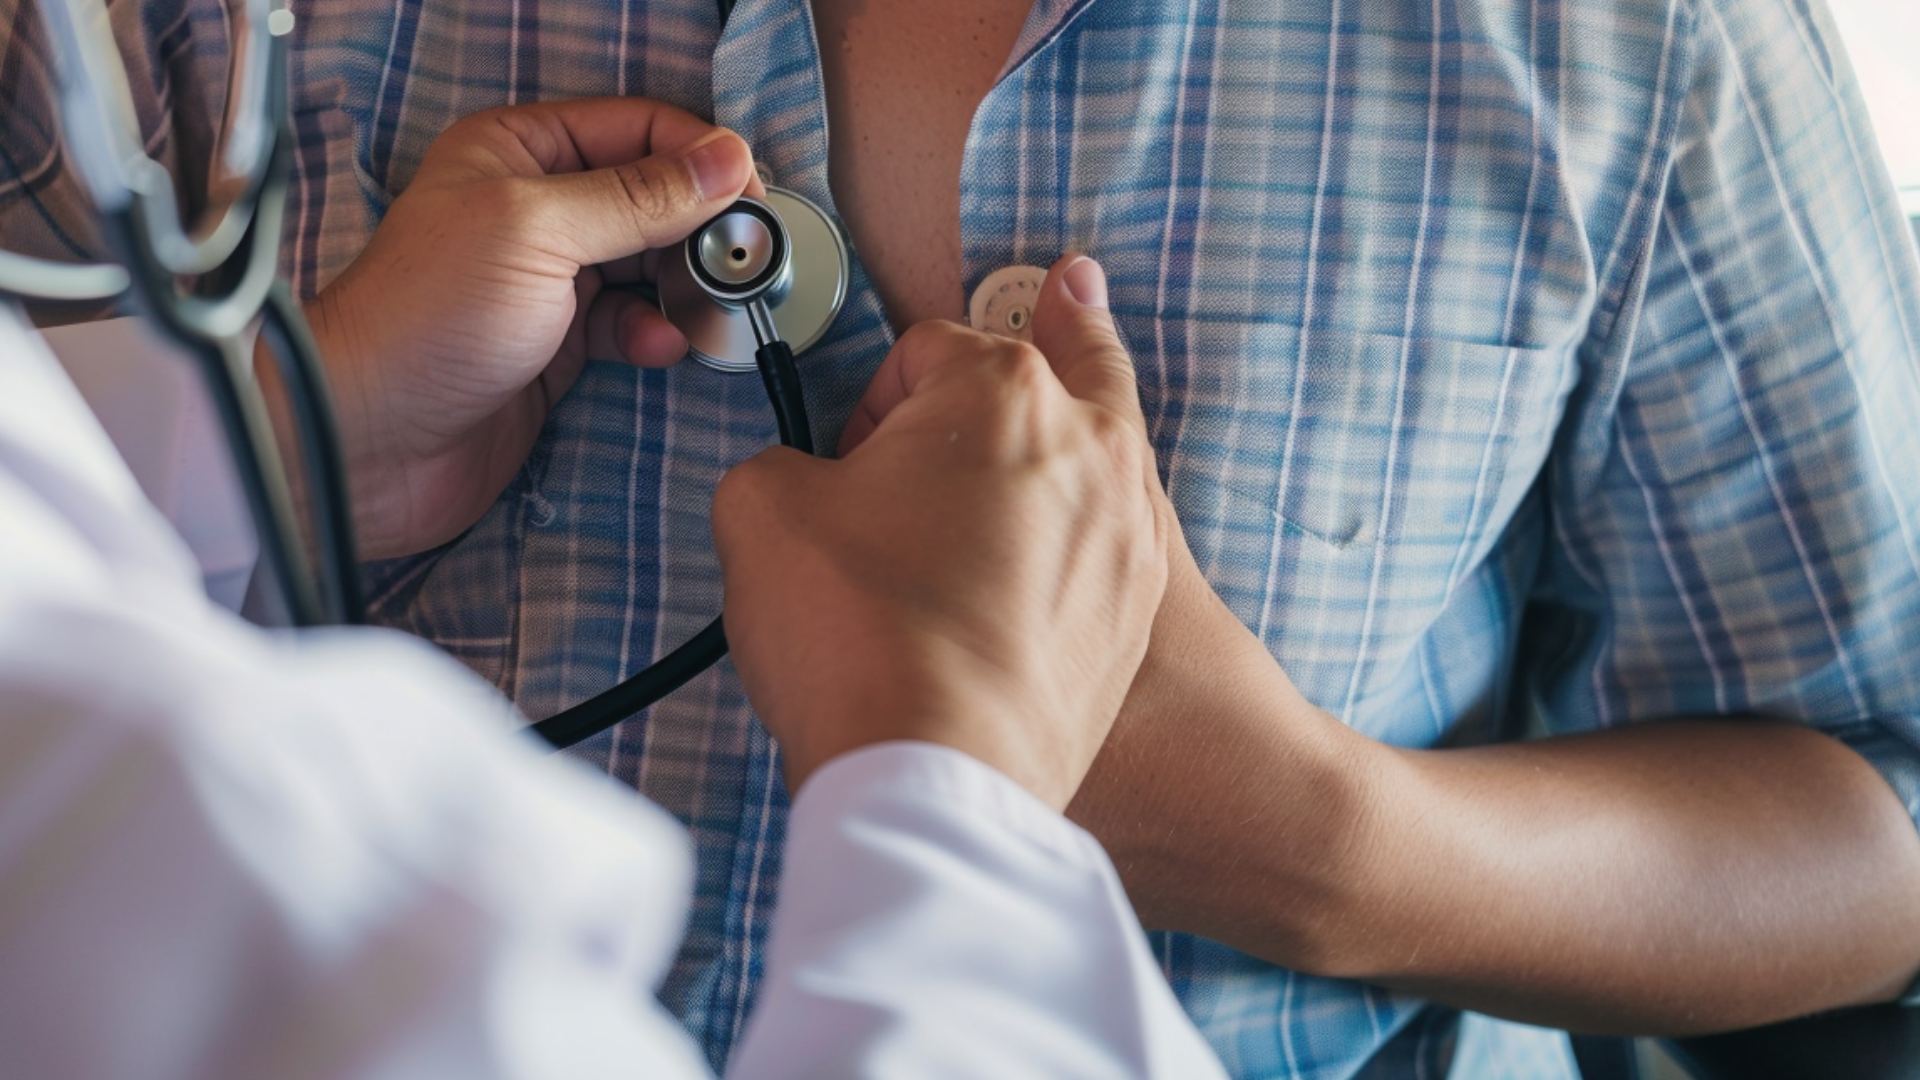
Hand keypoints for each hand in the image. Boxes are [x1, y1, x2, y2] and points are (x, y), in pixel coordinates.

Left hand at [302, 98, 760, 557]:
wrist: (369, 440)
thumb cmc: (425, 320)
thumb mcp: (539, 231)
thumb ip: (638, 194)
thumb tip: (724, 161)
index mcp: (519, 151)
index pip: (636, 127)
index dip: (698, 156)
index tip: (750, 195)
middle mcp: (537, 208)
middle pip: (652, 196)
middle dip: (700, 226)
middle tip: (741, 257)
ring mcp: (550, 279)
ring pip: (650, 264)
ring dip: (686, 284)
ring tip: (706, 304)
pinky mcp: (559, 346)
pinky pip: (632, 326)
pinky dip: (656, 334)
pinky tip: (661, 346)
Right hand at [712, 256, 1168, 809]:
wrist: (937, 772)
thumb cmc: (860, 636)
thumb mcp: (761, 510)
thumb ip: (782, 460)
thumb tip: (808, 483)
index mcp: (998, 391)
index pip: (926, 350)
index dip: (870, 400)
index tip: (847, 457)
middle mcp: (1088, 444)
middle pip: (1067, 358)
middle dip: (1051, 328)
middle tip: (1068, 285)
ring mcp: (1126, 530)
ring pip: (1113, 436)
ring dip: (1090, 404)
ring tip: (1096, 361)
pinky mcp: (1136, 610)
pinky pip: (1122, 530)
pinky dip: (1093, 513)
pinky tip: (1077, 516)